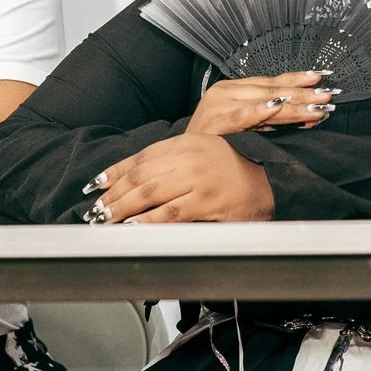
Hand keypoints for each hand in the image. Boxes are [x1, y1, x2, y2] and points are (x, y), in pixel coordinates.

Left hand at [84, 134, 274, 223]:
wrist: (274, 177)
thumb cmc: (240, 167)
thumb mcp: (204, 153)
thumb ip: (174, 161)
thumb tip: (140, 178)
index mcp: (186, 142)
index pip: (141, 156)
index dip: (115, 171)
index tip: (97, 184)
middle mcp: (189, 157)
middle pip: (140, 176)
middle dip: (114, 194)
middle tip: (97, 209)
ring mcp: (197, 179)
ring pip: (150, 194)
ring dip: (123, 209)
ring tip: (108, 220)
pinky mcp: (207, 201)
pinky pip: (170, 213)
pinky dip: (148, 221)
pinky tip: (134, 227)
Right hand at [184, 72, 337, 136]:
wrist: (181, 158)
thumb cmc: (213, 142)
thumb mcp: (244, 125)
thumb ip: (269, 118)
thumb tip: (305, 112)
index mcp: (232, 89)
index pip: (271, 81)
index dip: (297, 79)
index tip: (320, 77)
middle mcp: (225, 92)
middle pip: (271, 90)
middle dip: (302, 93)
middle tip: (326, 95)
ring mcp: (219, 106)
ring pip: (264, 102)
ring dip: (293, 105)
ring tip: (316, 106)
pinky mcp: (215, 122)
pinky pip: (243, 116)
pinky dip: (261, 111)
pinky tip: (278, 107)